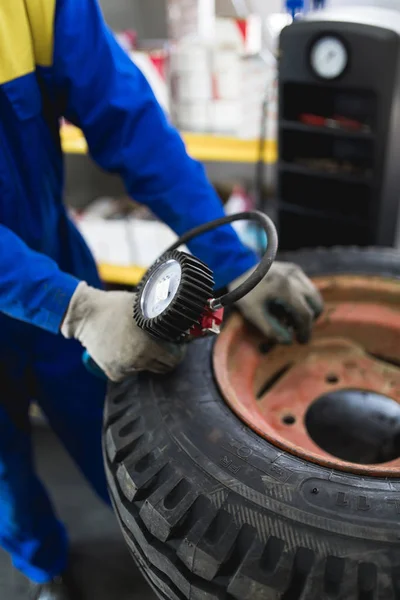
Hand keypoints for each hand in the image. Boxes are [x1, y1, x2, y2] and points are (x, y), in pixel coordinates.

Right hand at [61, 282, 185, 381]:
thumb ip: (162, 316)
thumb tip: (182, 320)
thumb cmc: (115, 306)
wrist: (85, 314)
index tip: (175, 343)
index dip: (177, 350)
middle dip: (164, 356)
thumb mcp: (143, 305)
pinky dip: (130, 364)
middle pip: (163, 367)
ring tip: (137, 341)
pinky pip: (131, 372)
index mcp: (148, 345)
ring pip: (147, 369)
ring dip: (147, 359)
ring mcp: (124, 369)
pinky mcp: (114, 373)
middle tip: (159, 344)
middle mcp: (137, 360)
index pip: (175, 358)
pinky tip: (124, 348)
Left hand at [229, 262, 323, 343]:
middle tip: (296, 330)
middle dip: (309, 320)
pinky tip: (287, 305)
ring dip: (308, 309)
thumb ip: (270, 329)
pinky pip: (307, 287)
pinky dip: (303, 299)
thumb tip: (288, 342)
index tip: (301, 341)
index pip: (305, 314)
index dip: (305, 331)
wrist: (237, 268)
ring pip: (314, 295)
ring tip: (290, 318)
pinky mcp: (294, 269)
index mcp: (284, 288)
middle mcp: (294, 277)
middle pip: (316, 304)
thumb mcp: (253, 313)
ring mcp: (295, 271)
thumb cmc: (244, 293)